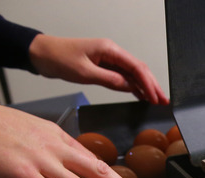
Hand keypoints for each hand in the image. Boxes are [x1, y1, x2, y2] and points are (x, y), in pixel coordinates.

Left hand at [28, 34, 168, 104]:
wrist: (41, 54)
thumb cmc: (59, 58)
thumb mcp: (85, 72)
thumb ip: (109, 80)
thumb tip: (129, 87)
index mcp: (109, 49)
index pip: (136, 67)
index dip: (148, 83)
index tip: (155, 98)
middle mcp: (112, 52)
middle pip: (139, 69)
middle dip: (152, 85)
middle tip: (163, 100)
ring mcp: (108, 59)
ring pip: (132, 73)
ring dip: (145, 86)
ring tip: (156, 100)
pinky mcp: (102, 66)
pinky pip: (122, 76)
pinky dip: (132, 86)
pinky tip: (139, 94)